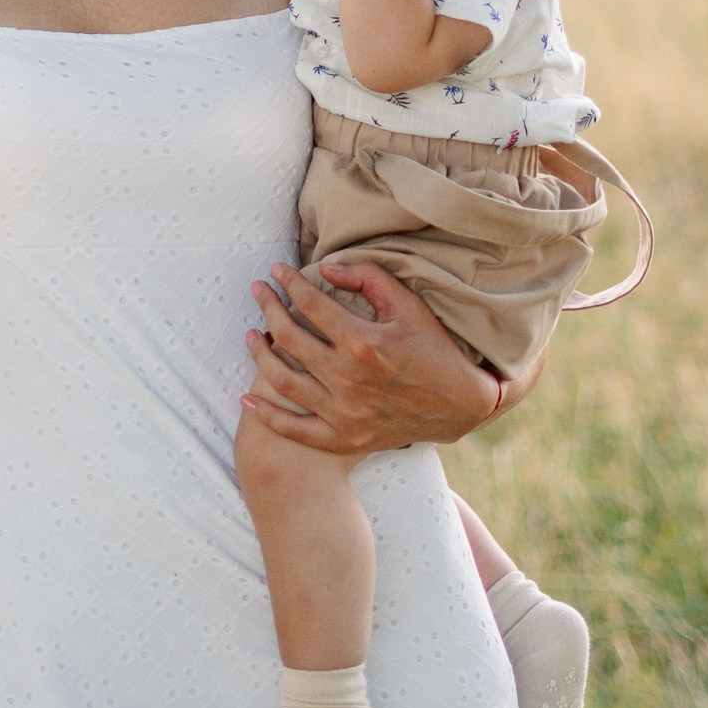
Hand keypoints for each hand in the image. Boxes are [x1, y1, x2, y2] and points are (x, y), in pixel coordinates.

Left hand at [242, 255, 516, 452]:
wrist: (460, 405)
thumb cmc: (434, 349)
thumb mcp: (408, 305)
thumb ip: (368, 279)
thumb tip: (326, 270)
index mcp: (363, 342)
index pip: (310, 304)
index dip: (289, 283)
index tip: (277, 271)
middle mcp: (348, 378)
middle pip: (288, 337)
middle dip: (267, 307)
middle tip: (257, 290)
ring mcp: (343, 412)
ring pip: (283, 379)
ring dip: (259, 353)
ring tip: (250, 334)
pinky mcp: (344, 438)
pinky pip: (295, 429)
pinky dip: (267, 415)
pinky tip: (248, 397)